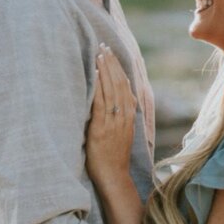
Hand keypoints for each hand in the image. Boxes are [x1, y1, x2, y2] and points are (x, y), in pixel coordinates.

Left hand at [86, 45, 136, 182]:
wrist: (114, 178)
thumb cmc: (113, 157)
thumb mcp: (122, 133)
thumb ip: (121, 115)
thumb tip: (119, 96)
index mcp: (129, 117)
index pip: (125, 87)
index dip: (118, 69)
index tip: (111, 54)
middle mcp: (123, 117)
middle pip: (119, 84)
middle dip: (111, 64)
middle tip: (104, 46)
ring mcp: (113, 122)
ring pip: (111, 90)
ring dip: (105, 70)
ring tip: (99, 54)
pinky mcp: (102, 129)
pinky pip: (101, 103)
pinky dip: (98, 87)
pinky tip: (94, 74)